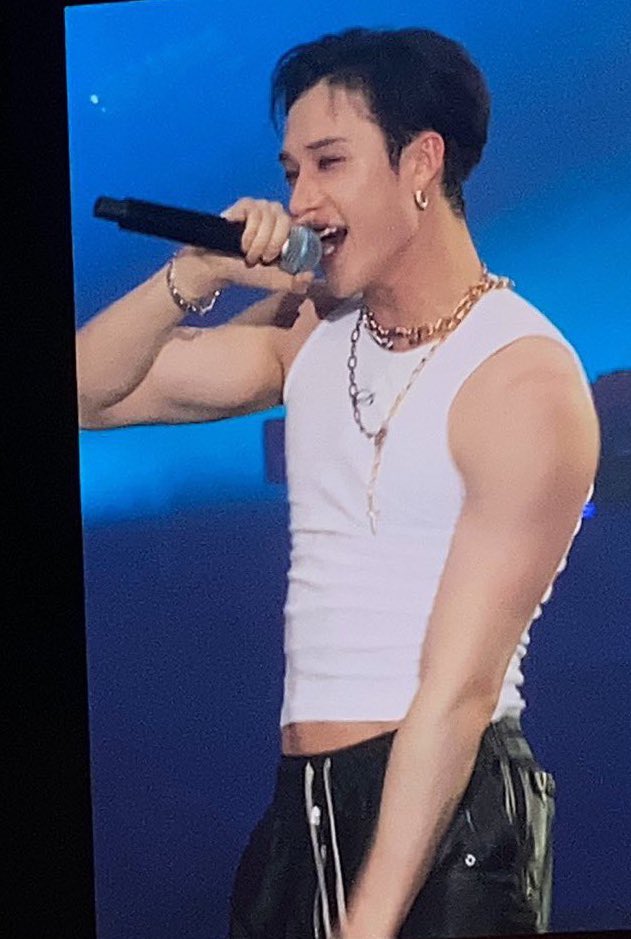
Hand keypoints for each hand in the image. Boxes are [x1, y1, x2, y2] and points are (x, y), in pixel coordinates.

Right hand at [172, 197, 315, 298]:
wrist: (220, 267)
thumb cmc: (248, 272)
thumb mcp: (275, 282)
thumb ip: (295, 282)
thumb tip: (311, 275)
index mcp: (288, 231)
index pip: (301, 226)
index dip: (289, 243)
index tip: (276, 259)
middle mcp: (277, 216)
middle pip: (284, 220)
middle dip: (273, 244)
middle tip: (262, 259)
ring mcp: (262, 208)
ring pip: (269, 217)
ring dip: (259, 241)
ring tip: (249, 254)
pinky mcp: (246, 204)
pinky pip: (254, 213)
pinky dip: (249, 232)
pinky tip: (241, 243)